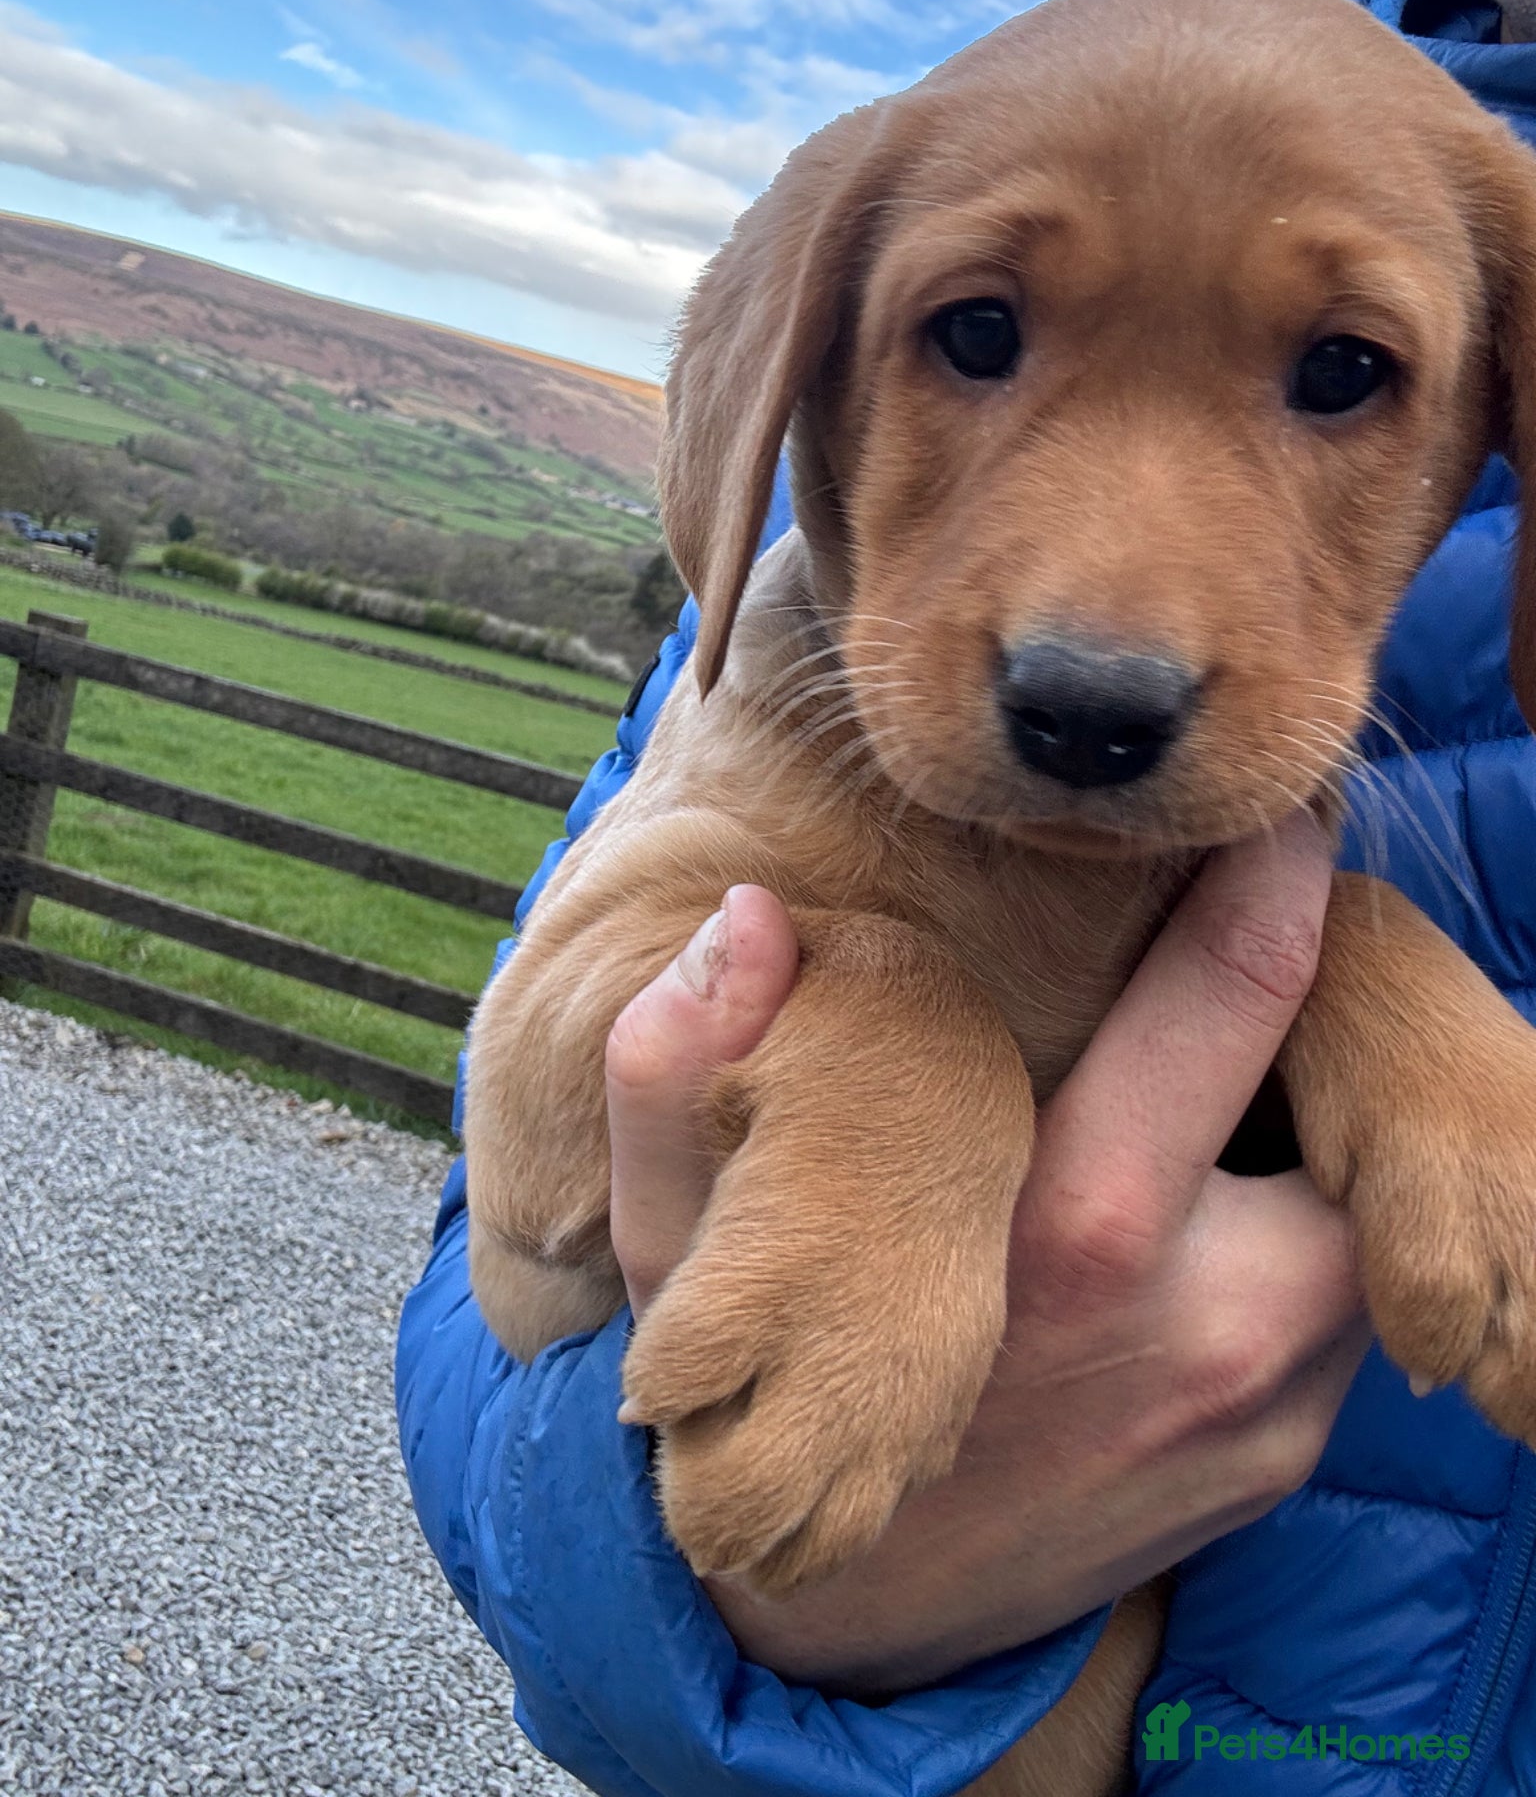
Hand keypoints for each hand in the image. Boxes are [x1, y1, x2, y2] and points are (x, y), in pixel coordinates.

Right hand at [605, 817, 1365, 1695]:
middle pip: (1335, 1089)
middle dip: (1302, 1013)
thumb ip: (678, 1075)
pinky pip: (1327, 1297)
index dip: (1272, 872)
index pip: (1235, 992)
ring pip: (1346, 1198)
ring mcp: (1267, 1405)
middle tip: (1240, 944)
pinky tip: (1181, 1221)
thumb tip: (746, 918)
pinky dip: (1278, 1233)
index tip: (1278, 799)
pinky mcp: (1282, 1464)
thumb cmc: (757, 1403)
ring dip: (1287, 1131)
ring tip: (1188, 1104)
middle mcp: (1212, 1322)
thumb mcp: (678, 1247)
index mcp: (1071, 1231)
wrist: (838, 1633)